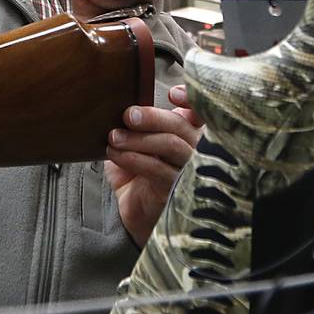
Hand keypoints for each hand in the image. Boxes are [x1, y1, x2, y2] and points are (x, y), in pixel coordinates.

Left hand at [106, 84, 202, 246]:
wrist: (137, 219)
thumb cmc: (137, 179)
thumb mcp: (132, 149)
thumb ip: (131, 129)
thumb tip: (118, 109)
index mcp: (186, 135)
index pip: (199, 113)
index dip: (191, 100)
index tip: (172, 94)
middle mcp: (194, 151)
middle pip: (181, 126)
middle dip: (152, 117)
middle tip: (128, 115)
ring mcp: (189, 171)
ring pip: (171, 144)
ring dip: (139, 138)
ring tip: (114, 137)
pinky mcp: (178, 191)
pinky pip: (158, 169)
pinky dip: (134, 158)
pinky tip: (116, 154)